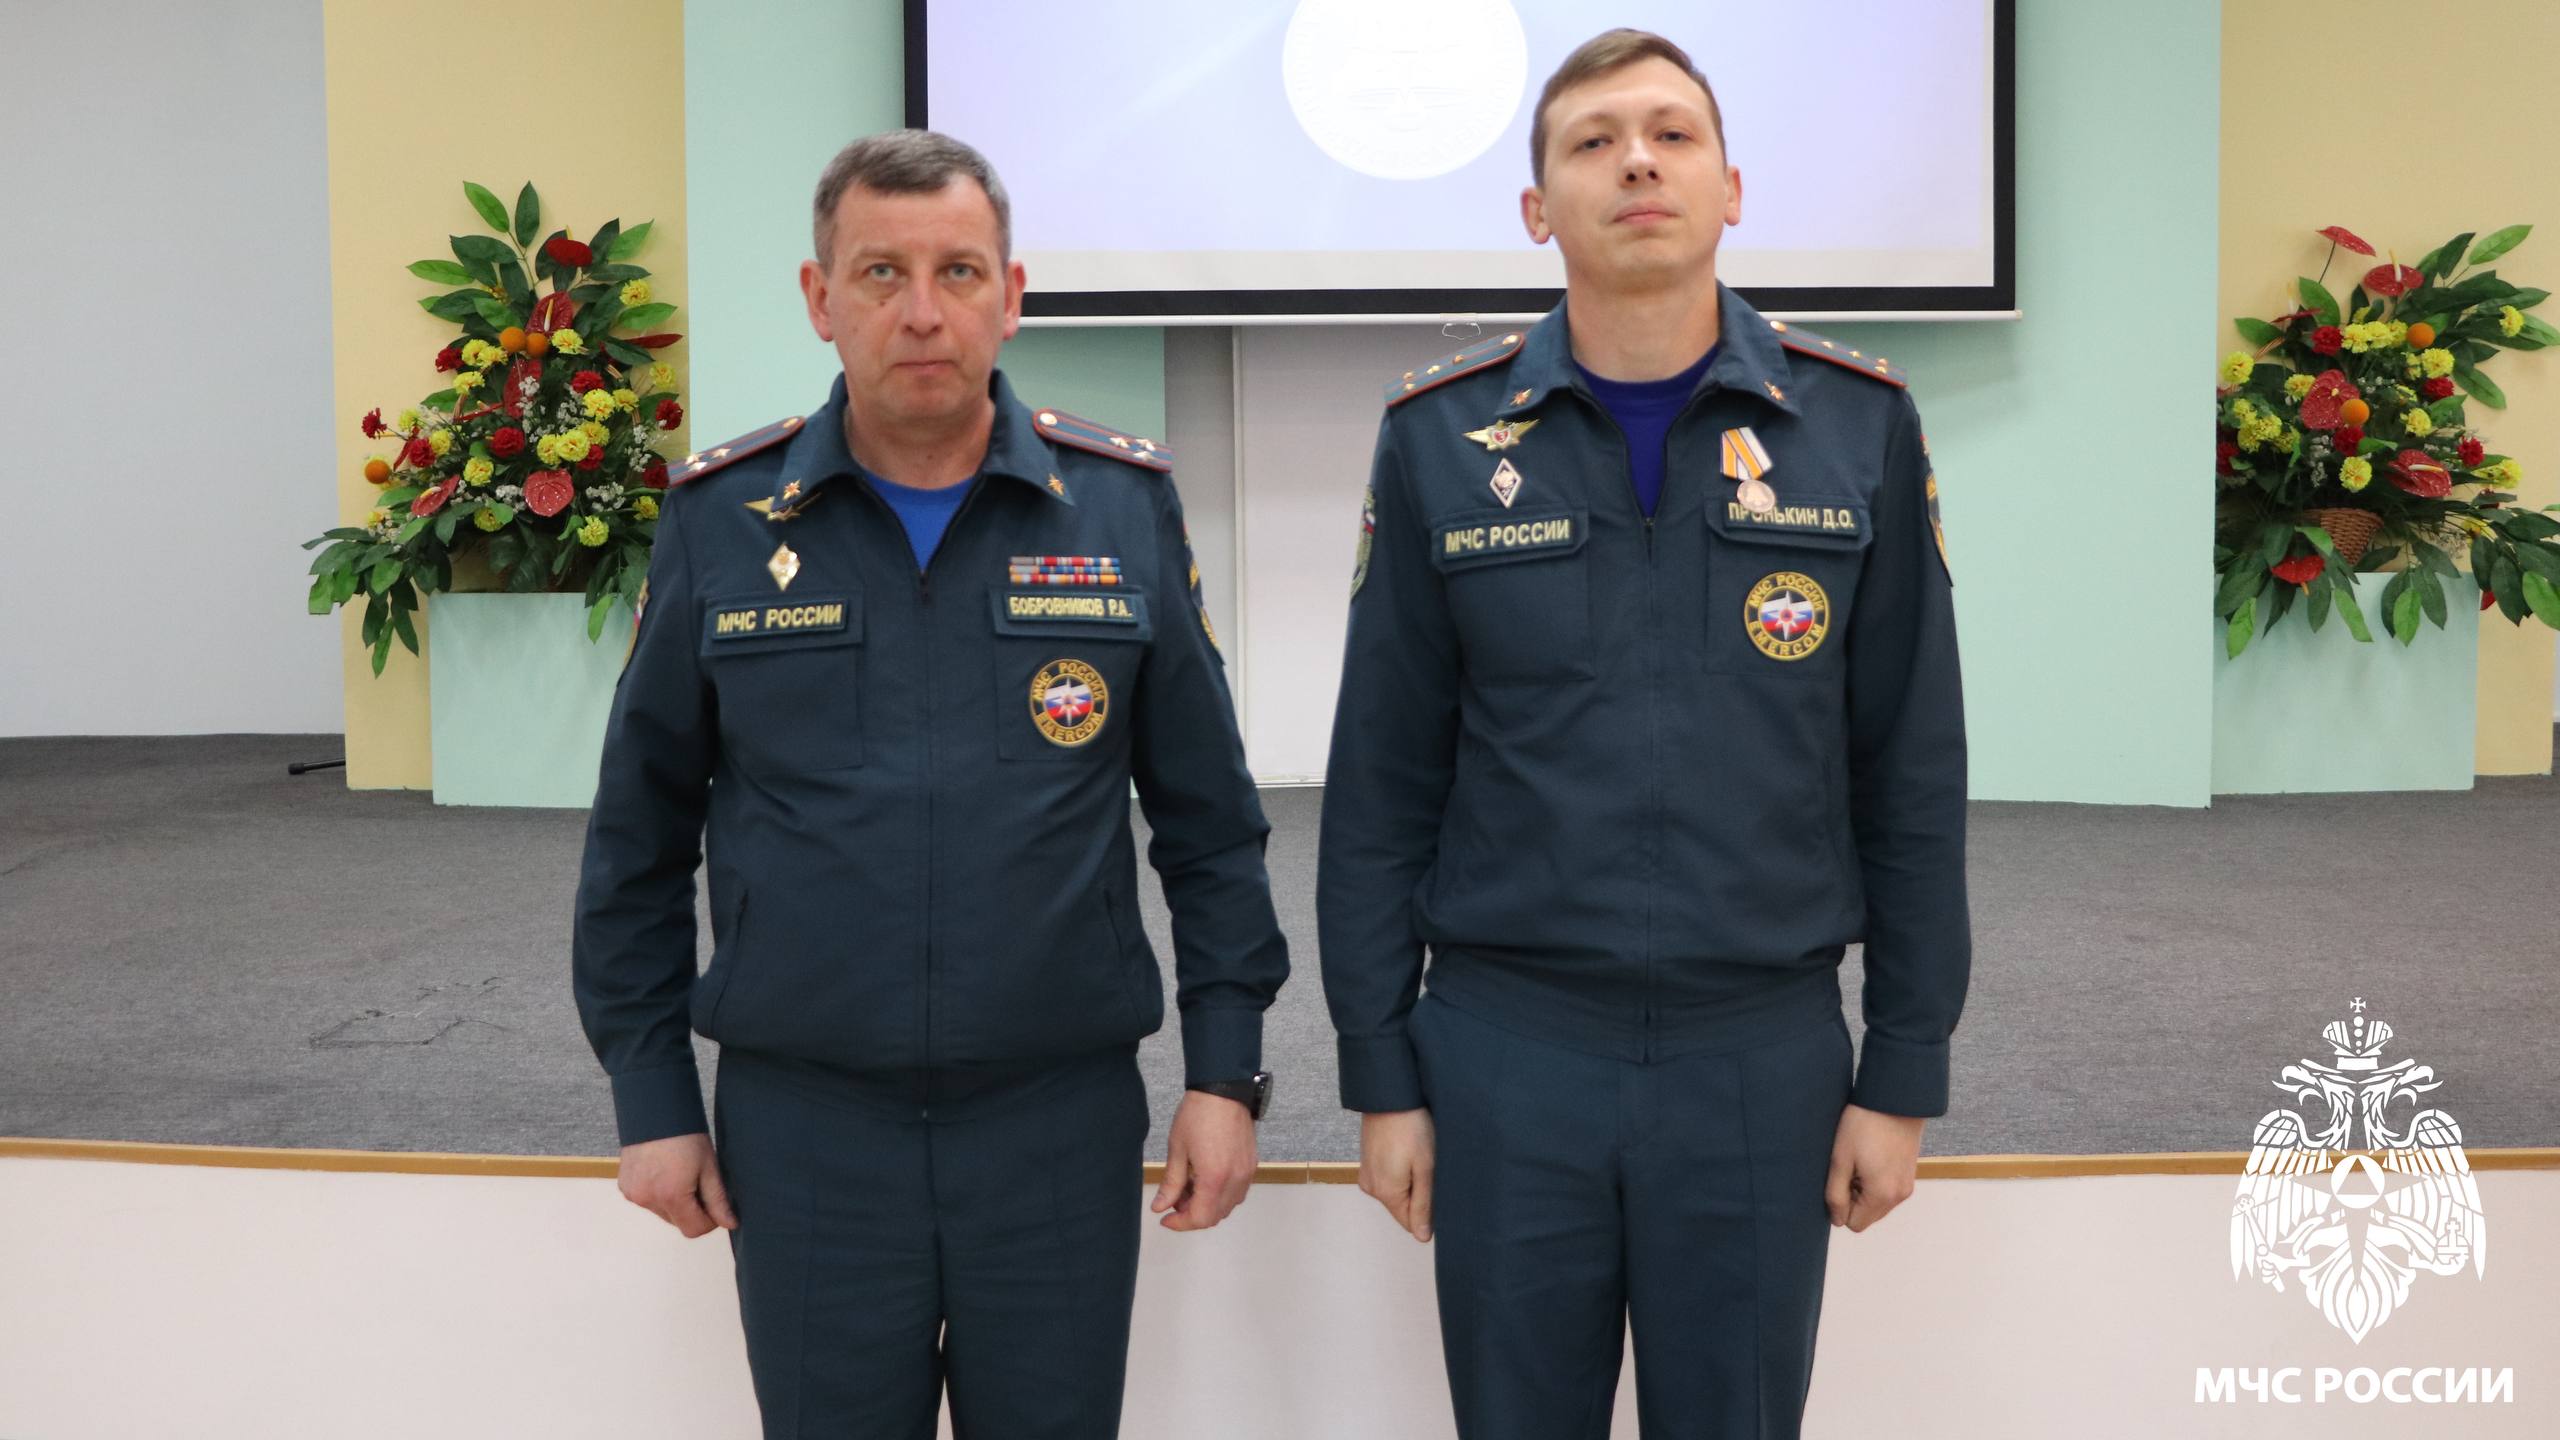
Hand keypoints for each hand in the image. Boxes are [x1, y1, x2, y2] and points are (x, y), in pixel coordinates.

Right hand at [618, 1132, 736, 1237]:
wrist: (656, 1110)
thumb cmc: (685, 1134)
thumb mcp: (709, 1166)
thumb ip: (718, 1200)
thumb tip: (730, 1224)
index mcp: (671, 1196)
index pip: (693, 1230)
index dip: (709, 1221)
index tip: (714, 1204)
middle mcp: (648, 1199)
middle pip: (677, 1222)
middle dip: (692, 1210)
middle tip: (698, 1182)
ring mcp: (633, 1194)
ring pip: (662, 1212)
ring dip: (674, 1202)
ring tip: (680, 1173)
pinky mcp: (625, 1187)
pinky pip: (647, 1200)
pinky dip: (658, 1193)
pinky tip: (664, 1172)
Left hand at [1151, 1091, 1256, 1230]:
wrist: (1223, 1089)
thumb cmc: (1198, 1114)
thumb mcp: (1177, 1149)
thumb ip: (1171, 1183)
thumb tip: (1160, 1207)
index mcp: (1214, 1178)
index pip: (1200, 1218)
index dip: (1181, 1224)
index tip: (1165, 1218)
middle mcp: (1235, 1180)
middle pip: (1215, 1216)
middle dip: (1192, 1215)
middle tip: (1174, 1201)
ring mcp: (1247, 1173)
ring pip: (1228, 1206)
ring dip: (1208, 1206)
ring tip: (1189, 1187)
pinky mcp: (1251, 1164)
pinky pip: (1237, 1192)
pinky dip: (1221, 1195)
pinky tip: (1206, 1179)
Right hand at [1358, 1108, 1434, 1241]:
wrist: (1390, 1095)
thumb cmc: (1412, 1127)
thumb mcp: (1426, 1168)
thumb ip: (1424, 1205)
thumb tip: (1422, 1237)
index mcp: (1386, 1193)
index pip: (1411, 1223)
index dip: (1430, 1211)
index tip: (1439, 1187)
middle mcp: (1371, 1188)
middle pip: (1403, 1207)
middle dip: (1420, 1193)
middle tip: (1430, 1166)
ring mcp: (1367, 1174)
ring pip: (1397, 1192)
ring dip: (1411, 1181)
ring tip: (1419, 1155)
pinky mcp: (1368, 1162)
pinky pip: (1388, 1178)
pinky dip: (1401, 1170)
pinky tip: (1408, 1151)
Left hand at [1825, 1103, 1924, 1231]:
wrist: (1895, 1099)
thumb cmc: (1863, 1126)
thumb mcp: (1840, 1159)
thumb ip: (1835, 1195)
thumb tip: (1837, 1221)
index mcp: (1882, 1195)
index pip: (1855, 1224)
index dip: (1841, 1205)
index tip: (1840, 1179)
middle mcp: (1899, 1196)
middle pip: (1868, 1216)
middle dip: (1853, 1199)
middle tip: (1850, 1168)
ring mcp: (1907, 1186)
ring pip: (1878, 1204)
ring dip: (1865, 1190)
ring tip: (1861, 1160)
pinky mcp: (1910, 1174)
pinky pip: (1888, 1191)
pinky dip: (1877, 1182)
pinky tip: (1872, 1157)